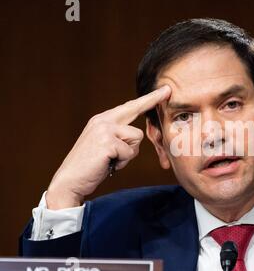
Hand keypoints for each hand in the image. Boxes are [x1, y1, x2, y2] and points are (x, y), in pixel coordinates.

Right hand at [46, 85, 170, 209]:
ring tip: (112, 160)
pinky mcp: (107, 142)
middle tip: (167, 90)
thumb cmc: (90, 167)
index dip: (147, 99)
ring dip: (129, 153)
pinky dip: (122, 162)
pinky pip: (130, 152)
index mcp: (102, 120)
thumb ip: (118, 137)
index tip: (164, 90)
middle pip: (135, 109)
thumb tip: (138, 136)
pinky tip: (108, 164)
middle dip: (152, 99)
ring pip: (137, 137)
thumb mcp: (105, 146)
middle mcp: (103, 120)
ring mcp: (104, 129)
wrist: (69, 181)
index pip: (128, 107)